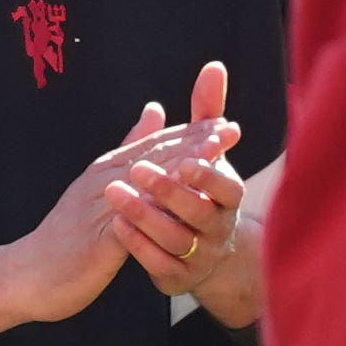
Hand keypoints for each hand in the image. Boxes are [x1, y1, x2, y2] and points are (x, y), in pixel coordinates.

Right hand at [14, 100, 244, 326]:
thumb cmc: (67, 237)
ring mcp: (101, 209)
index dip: (190, 134)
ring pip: (147, 182)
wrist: (28, 274)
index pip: (153, 145)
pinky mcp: (100, 239)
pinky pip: (134, 220)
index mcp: (106, 171)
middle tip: (229, 130)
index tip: (224, 123)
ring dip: (183, 165)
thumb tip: (154, 110)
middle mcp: (103, 183)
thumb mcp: (98, 186)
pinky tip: (184, 204)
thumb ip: (129, 149)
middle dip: (194, 142)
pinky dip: (160, 207)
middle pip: (154, 156)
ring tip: (215, 155)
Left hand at [106, 62, 247, 303]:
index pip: (227, 188)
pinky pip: (160, 265)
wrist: (205, 252)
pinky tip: (116, 225)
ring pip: (177, 241)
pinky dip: (139, 246)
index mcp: (229, 197)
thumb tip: (213, 67)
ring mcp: (201, 257)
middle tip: (138, 171)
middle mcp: (220, 228)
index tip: (185, 161)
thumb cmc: (202, 190)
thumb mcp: (207, 152)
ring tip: (116, 195)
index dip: (208, 176)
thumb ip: (207, 112)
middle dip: (168, 192)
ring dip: (146, 218)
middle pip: (198, 214)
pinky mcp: (179, 278)